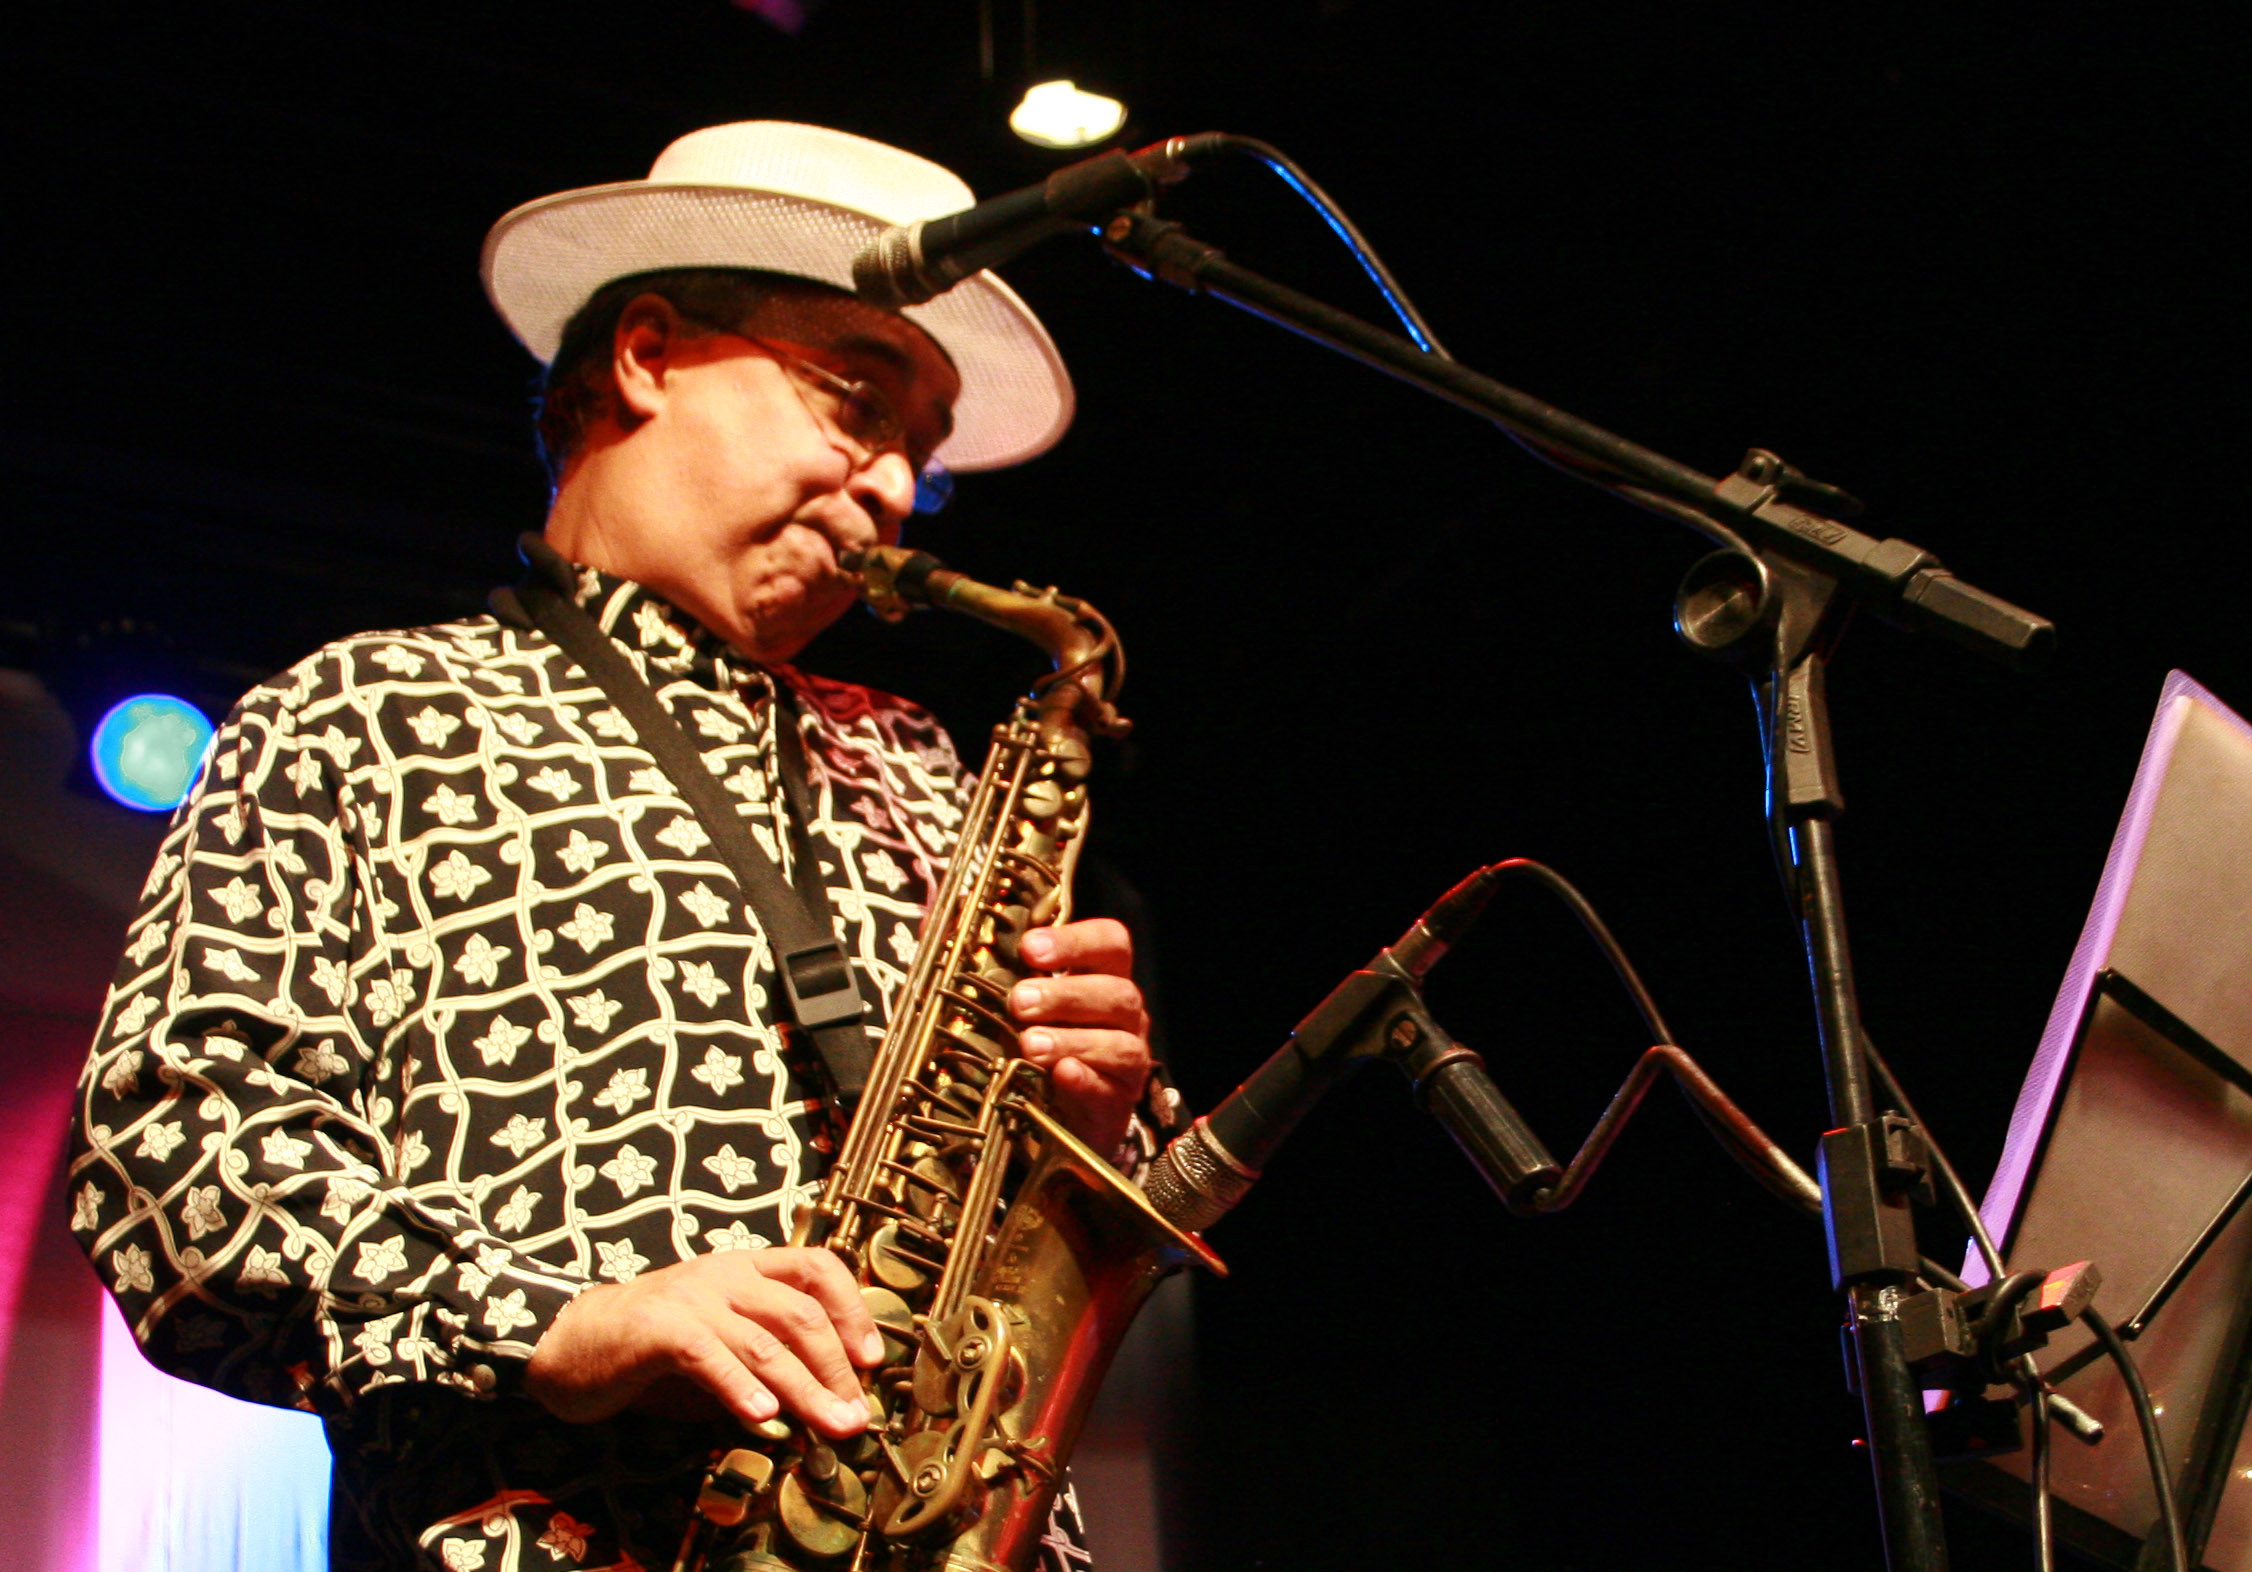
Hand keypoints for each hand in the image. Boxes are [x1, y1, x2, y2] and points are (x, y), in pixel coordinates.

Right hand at [523, 1248, 880, 1437]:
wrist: (569, 1340)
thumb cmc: (653, 1348)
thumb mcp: (720, 1344)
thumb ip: (765, 1360)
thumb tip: (824, 1401)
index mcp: (746, 1268)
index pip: (817, 1268)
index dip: (853, 1309)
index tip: (872, 1359)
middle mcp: (725, 1274)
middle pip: (801, 1313)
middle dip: (837, 1367)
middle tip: (856, 1413)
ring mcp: (692, 1297)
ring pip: (765, 1341)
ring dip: (806, 1388)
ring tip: (830, 1423)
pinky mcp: (659, 1328)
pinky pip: (710, 1356)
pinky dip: (740, 1386)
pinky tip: (763, 1416)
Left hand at [1009, 917, 1153, 1154]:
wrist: (1065, 1114)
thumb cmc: (1047, 1044)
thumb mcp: (1035, 1007)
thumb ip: (1023, 982)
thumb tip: (985, 963)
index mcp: (1106, 978)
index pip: (1111, 943)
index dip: (1074, 941)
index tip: (1029, 948)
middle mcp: (1126, 1016)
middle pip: (1118, 993)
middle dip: (1065, 995)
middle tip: (1019, 1002)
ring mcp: (1129, 1059)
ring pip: (1120, 1044)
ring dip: (1071, 1040)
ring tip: (1030, 1044)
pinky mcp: (1119, 1101)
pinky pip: (1109, 1090)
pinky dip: (1084, 1080)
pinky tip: (1060, 1073)